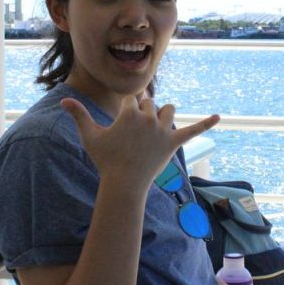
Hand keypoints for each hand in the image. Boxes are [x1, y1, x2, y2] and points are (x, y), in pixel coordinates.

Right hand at [61, 95, 219, 189]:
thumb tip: (63, 101)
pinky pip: (194, 130)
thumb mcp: (90, 136)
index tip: (122, 128)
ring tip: (154, 127)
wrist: (124, 184)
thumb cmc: (105, 160)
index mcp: (129, 113)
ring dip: (163, 114)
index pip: (131, 100)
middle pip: (150, 103)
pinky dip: (207, 123)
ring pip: (168, 110)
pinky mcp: (175, 142)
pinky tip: (220, 116)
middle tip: (135, 134)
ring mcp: (163, 130)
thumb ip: (78, 115)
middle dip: (143, 113)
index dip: (126, 112)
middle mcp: (148, 118)